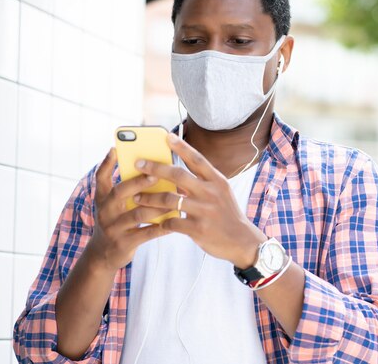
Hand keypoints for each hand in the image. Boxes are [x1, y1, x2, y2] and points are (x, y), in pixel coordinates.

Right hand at [86, 148, 171, 271]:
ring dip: (158, 206)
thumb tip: (152, 170)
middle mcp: (105, 211)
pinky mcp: (124, 243)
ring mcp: (113, 228)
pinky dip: (162, 226)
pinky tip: (175, 220)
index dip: (107, 163)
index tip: (116, 149)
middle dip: (138, 182)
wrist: (103, 254)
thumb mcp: (113, 205)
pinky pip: (146, 233)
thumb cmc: (115, 222)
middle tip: (156, 175)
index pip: (101, 177)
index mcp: (103, 198)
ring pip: (137, 214)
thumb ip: (126, 189)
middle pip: (120, 192)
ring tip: (175, 199)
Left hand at [132, 133, 266, 267]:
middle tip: (138, 164)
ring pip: (169, 199)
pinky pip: (172, 221)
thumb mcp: (221, 194)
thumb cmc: (227, 215)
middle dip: (155, 168)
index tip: (167, 136)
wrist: (242, 241)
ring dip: (149, 198)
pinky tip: (154, 221)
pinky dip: (160, 220)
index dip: (182, 147)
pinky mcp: (198, 229)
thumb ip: (202, 184)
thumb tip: (175, 177)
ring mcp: (204, 211)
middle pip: (178, 175)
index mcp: (217, 181)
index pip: (197, 159)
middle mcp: (211, 193)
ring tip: (136, 197)